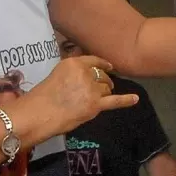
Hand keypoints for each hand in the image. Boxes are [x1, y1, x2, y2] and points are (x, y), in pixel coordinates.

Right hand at [21, 55, 137, 136]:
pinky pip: (115, 101)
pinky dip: (126, 100)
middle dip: (103, 81)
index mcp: (74, 63)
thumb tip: (83, 74)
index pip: (93, 61)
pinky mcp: (95, 104)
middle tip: (103, 86)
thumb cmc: (42, 97)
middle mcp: (85, 73)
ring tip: (99, 98)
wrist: (39, 114)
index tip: (108, 66)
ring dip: (104, 93)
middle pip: (101, 76)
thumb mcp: (56, 74)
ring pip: (106, 89)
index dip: (102, 64)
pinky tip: (135, 99)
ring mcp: (91, 88)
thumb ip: (71, 72)